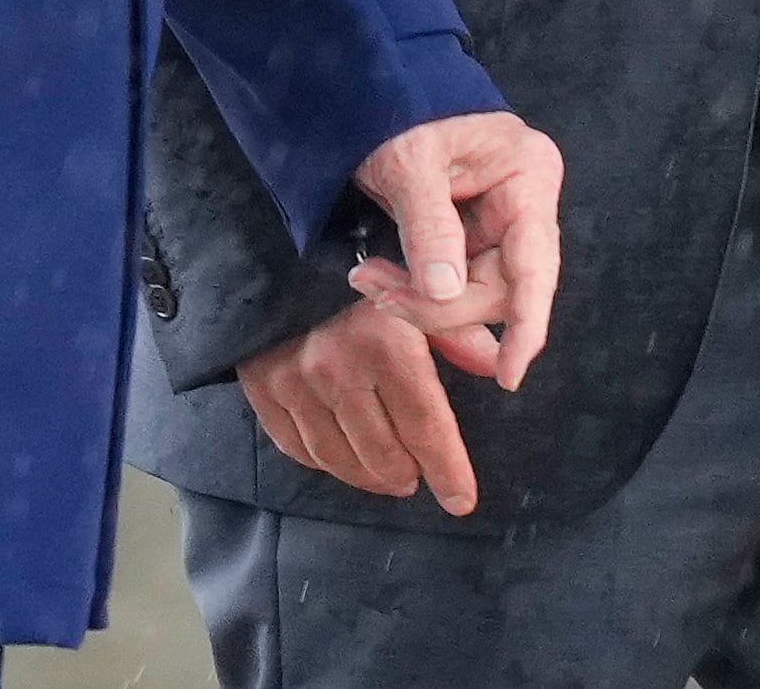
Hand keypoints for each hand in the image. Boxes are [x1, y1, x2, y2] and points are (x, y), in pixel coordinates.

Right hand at [246, 294, 483, 513]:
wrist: (284, 259)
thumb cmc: (367, 282)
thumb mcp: (420, 297)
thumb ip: (458, 335)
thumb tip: (496, 368)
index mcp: (386, 341)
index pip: (426, 427)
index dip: (448, 470)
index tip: (461, 500)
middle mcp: (337, 365)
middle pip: (384, 455)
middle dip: (409, 473)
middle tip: (417, 475)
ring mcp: (295, 380)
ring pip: (341, 460)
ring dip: (370, 475)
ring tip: (388, 474)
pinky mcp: (263, 388)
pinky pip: (300, 450)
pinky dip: (327, 461)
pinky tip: (345, 455)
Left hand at [346, 109, 563, 396]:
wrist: (372, 87)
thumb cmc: (396, 106)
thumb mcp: (407, 161)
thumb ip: (430, 226)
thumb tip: (446, 292)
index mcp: (528, 175)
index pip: (537, 264)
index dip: (527, 326)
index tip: (510, 375)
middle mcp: (525, 203)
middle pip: (502, 287)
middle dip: (441, 304)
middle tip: (378, 292)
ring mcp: (501, 222)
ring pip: (476, 292)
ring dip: (424, 300)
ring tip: (371, 281)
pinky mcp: (474, 236)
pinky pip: (458, 283)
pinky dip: (421, 292)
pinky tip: (385, 285)